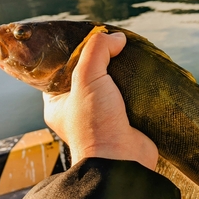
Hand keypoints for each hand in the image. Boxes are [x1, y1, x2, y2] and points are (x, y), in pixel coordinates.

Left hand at [43, 32, 157, 169]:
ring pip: (110, 86)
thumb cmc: (95, 124)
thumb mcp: (87, 78)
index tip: (87, 39)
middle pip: (88, 76)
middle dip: (101, 62)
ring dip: (120, 74)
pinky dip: (135, 87)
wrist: (122, 160)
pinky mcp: (123, 121)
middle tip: (112, 46)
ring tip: (129, 58)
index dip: (72, 54)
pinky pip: (128, 97)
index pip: (60, 71)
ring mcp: (101, 117)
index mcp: (58, 103)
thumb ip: (97, 50)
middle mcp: (77, 111)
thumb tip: (117, 38)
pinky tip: (140, 75)